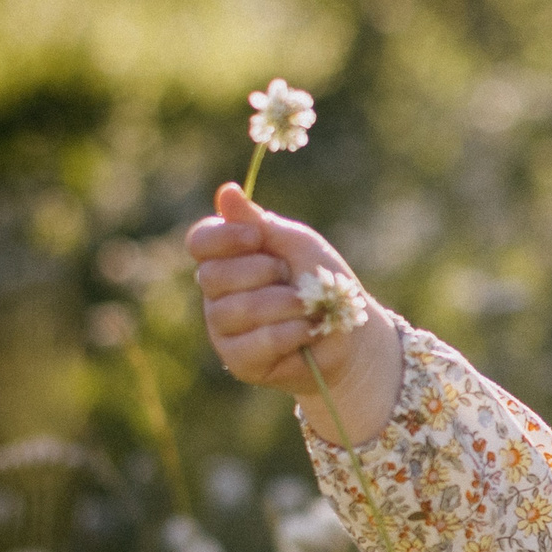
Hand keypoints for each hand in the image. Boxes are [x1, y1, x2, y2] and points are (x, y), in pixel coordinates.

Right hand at [186, 184, 402, 443]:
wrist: (351, 332)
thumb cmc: (323, 282)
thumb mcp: (295, 244)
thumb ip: (258, 222)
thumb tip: (227, 191)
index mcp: (226, 258)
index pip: (200, 241)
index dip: (224, 238)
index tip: (257, 238)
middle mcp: (216, 293)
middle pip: (214, 275)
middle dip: (262, 273)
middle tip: (291, 277)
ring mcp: (223, 329)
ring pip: (235, 310)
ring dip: (281, 305)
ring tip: (307, 306)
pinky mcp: (238, 360)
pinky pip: (254, 343)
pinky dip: (288, 333)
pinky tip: (306, 331)